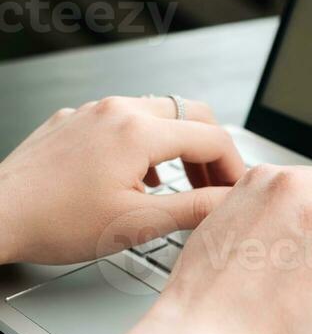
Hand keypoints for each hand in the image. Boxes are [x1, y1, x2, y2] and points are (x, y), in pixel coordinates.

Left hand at [0, 97, 244, 264]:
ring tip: (178, 183)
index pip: (211, 137)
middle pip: (190, 114)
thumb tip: (227, 203)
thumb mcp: (134, 224)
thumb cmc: (53, 222)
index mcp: (139, 131)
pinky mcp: (74, 118)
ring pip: (157, 112)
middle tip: (213, 184)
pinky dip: (143, 141)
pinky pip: (123, 118)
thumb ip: (191, 209)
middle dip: (210, 149)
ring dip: (178, 144)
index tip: (235, 190)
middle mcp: (118, 109)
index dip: (233, 166)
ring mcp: (93, 110)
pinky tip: (136, 175)